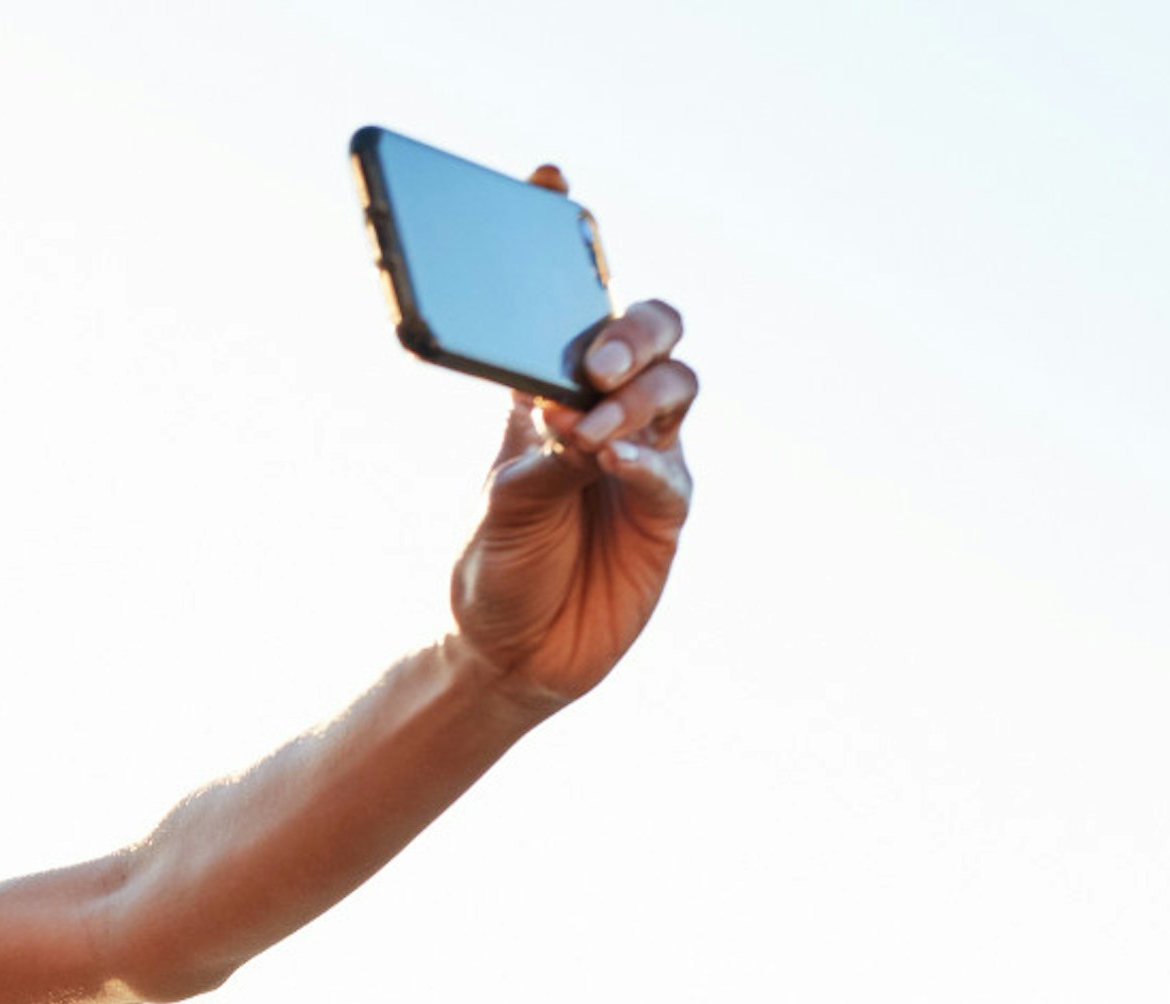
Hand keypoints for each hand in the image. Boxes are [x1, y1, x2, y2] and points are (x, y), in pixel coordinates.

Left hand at [445, 168, 697, 710]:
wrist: (512, 657)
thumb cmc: (494, 572)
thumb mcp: (495, 511)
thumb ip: (532, 463)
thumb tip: (568, 417)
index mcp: (545, 397)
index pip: (564, 305)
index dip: (567, 240)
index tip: (549, 180)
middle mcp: (603, 413)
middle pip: (647, 333)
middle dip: (630, 332)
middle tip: (591, 363)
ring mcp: (643, 457)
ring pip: (674, 387)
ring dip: (638, 396)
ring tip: (592, 431)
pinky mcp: (664, 510)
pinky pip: (670, 468)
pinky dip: (644, 458)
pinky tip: (613, 461)